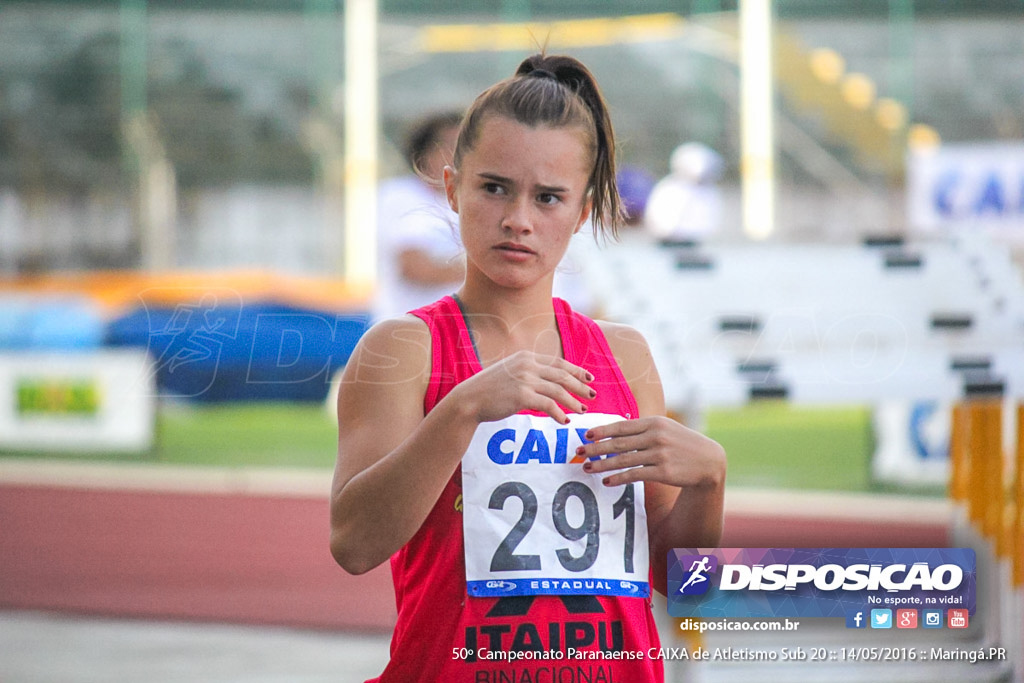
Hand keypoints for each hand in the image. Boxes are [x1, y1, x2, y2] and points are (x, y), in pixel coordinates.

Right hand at [452, 350, 594, 424]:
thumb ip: (527, 373)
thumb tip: (547, 382)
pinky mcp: (521, 396)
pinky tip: (564, 421)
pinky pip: (548, 406)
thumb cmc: (488, 390)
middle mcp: (527, 365)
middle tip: (592, 394)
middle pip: (562, 375)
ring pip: (558, 391)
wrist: (468, 400)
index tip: (589, 377)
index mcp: (525, 357)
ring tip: (582, 410)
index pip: (558, 362)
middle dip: (580, 385)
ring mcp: (524, 380)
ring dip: (573, 401)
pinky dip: (559, 414)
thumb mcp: (509, 372)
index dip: (576, 370)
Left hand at [575, 416, 725, 488]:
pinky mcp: (663, 472)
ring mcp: (660, 454)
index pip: (622, 426)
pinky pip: (634, 475)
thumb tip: (613, 430)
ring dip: (602, 465)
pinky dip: (618, 478)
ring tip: (587, 468)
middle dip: (595, 448)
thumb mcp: (665, 428)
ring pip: (623, 460)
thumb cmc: (681, 443)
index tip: (586, 435)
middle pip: (618, 443)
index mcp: (654, 422)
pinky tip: (607, 481)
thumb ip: (642, 428)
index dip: (602, 431)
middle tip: (578, 452)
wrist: (709, 461)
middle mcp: (656, 436)